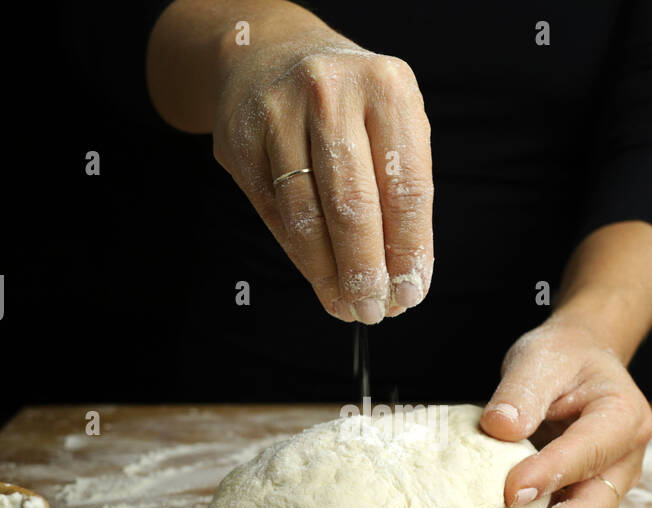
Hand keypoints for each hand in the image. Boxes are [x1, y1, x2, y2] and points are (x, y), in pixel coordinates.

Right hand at [212, 36, 433, 323]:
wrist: (270, 54)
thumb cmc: (347, 103)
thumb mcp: (390, 125)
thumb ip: (399, 193)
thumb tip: (404, 278)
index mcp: (386, 87)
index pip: (405, 186)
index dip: (409, 249)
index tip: (411, 292)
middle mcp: (330, 94)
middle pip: (352, 204)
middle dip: (365, 269)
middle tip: (373, 309)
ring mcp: (278, 115)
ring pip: (306, 216)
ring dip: (329, 273)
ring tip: (346, 304)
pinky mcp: (241, 141)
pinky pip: (275, 214)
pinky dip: (300, 255)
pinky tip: (319, 277)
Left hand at [481, 322, 651, 507]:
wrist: (579, 364)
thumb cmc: (564, 359)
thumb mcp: (541, 358)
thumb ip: (522, 390)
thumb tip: (500, 426)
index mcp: (623, 416)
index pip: (588, 450)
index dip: (552, 473)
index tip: (511, 492)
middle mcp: (624, 458)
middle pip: (595, 505)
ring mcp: (608, 483)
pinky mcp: (585, 497)